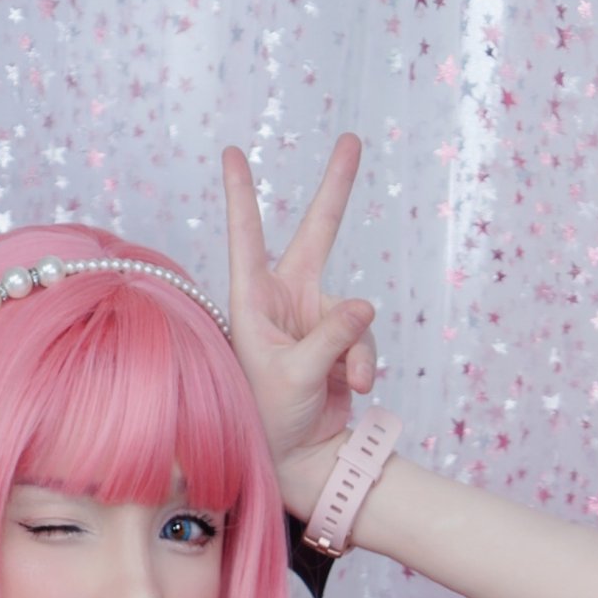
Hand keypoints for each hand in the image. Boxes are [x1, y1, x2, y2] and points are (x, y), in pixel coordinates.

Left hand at [220, 132, 379, 517]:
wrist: (302, 459)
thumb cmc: (275, 420)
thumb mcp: (296, 376)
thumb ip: (331, 336)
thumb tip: (366, 304)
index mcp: (254, 301)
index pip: (246, 238)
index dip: (240, 195)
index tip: (232, 153)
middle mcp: (284, 300)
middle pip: (317, 233)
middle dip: (336, 189)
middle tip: (351, 139)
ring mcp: (316, 317)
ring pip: (354, 310)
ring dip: (356, 348)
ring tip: (348, 383)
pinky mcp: (341, 338)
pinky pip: (364, 337)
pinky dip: (363, 363)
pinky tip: (354, 390)